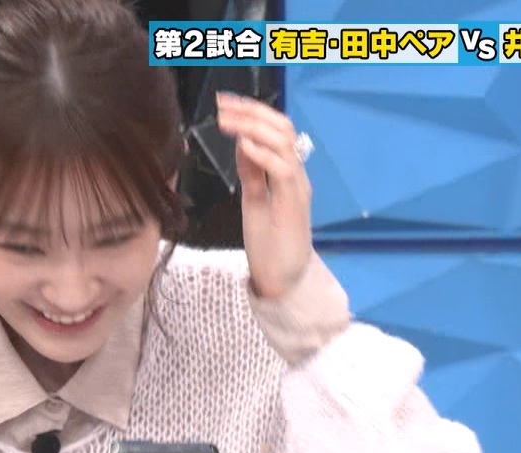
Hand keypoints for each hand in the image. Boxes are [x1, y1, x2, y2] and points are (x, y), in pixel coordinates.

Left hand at [216, 92, 313, 299]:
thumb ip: (252, 171)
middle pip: (282, 128)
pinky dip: (263, 155)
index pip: (276, 129)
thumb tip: (242, 142)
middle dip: (252, 111)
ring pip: (284, 143)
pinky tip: (244, 146)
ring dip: (253, 127)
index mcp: (286, 171)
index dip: (252, 112)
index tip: (225, 103)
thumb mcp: (255, 199)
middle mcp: (296, 174)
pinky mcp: (293, 205)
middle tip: (223, 105)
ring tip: (226, 120)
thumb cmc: (270, 243)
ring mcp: (297, 188)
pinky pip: (283, 171)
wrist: (284, 280)